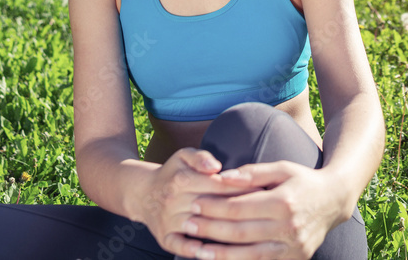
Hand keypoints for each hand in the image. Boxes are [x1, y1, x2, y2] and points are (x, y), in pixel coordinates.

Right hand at [138, 148, 261, 255]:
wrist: (143, 193)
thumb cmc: (173, 173)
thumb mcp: (183, 156)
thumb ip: (200, 157)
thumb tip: (216, 167)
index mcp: (181, 179)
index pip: (218, 184)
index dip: (242, 187)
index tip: (263, 189)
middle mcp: (174, 200)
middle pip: (212, 207)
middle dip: (238, 209)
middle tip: (264, 212)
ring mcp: (168, 220)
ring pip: (199, 227)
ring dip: (223, 231)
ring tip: (249, 233)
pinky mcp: (164, 237)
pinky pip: (180, 246)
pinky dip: (195, 251)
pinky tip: (212, 252)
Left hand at [177, 161, 348, 259]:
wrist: (335, 201)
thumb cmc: (304, 180)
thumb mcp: (282, 168)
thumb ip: (253, 173)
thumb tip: (222, 177)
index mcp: (284, 201)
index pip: (240, 207)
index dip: (214, 207)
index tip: (195, 204)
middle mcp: (289, 227)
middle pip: (240, 231)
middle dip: (210, 229)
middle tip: (188, 224)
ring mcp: (294, 247)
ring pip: (248, 254)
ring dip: (219, 253)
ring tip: (197, 248)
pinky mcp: (296, 259)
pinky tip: (221, 259)